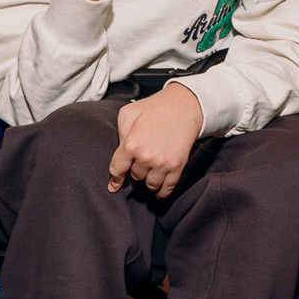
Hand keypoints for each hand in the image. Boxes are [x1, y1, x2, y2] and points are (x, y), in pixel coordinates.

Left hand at [107, 81, 202, 198]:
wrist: (184, 106)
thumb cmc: (155, 107)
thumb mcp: (128, 113)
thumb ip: (120, 132)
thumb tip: (121, 150)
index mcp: (131, 144)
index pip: (117, 169)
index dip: (115, 179)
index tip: (114, 186)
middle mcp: (146, 157)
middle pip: (136, 176)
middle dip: (137, 169)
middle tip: (142, 160)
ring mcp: (163, 163)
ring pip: (150, 184)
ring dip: (149, 180)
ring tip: (151, 173)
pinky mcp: (177, 166)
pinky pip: (167, 187)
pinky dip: (162, 192)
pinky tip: (159, 192)